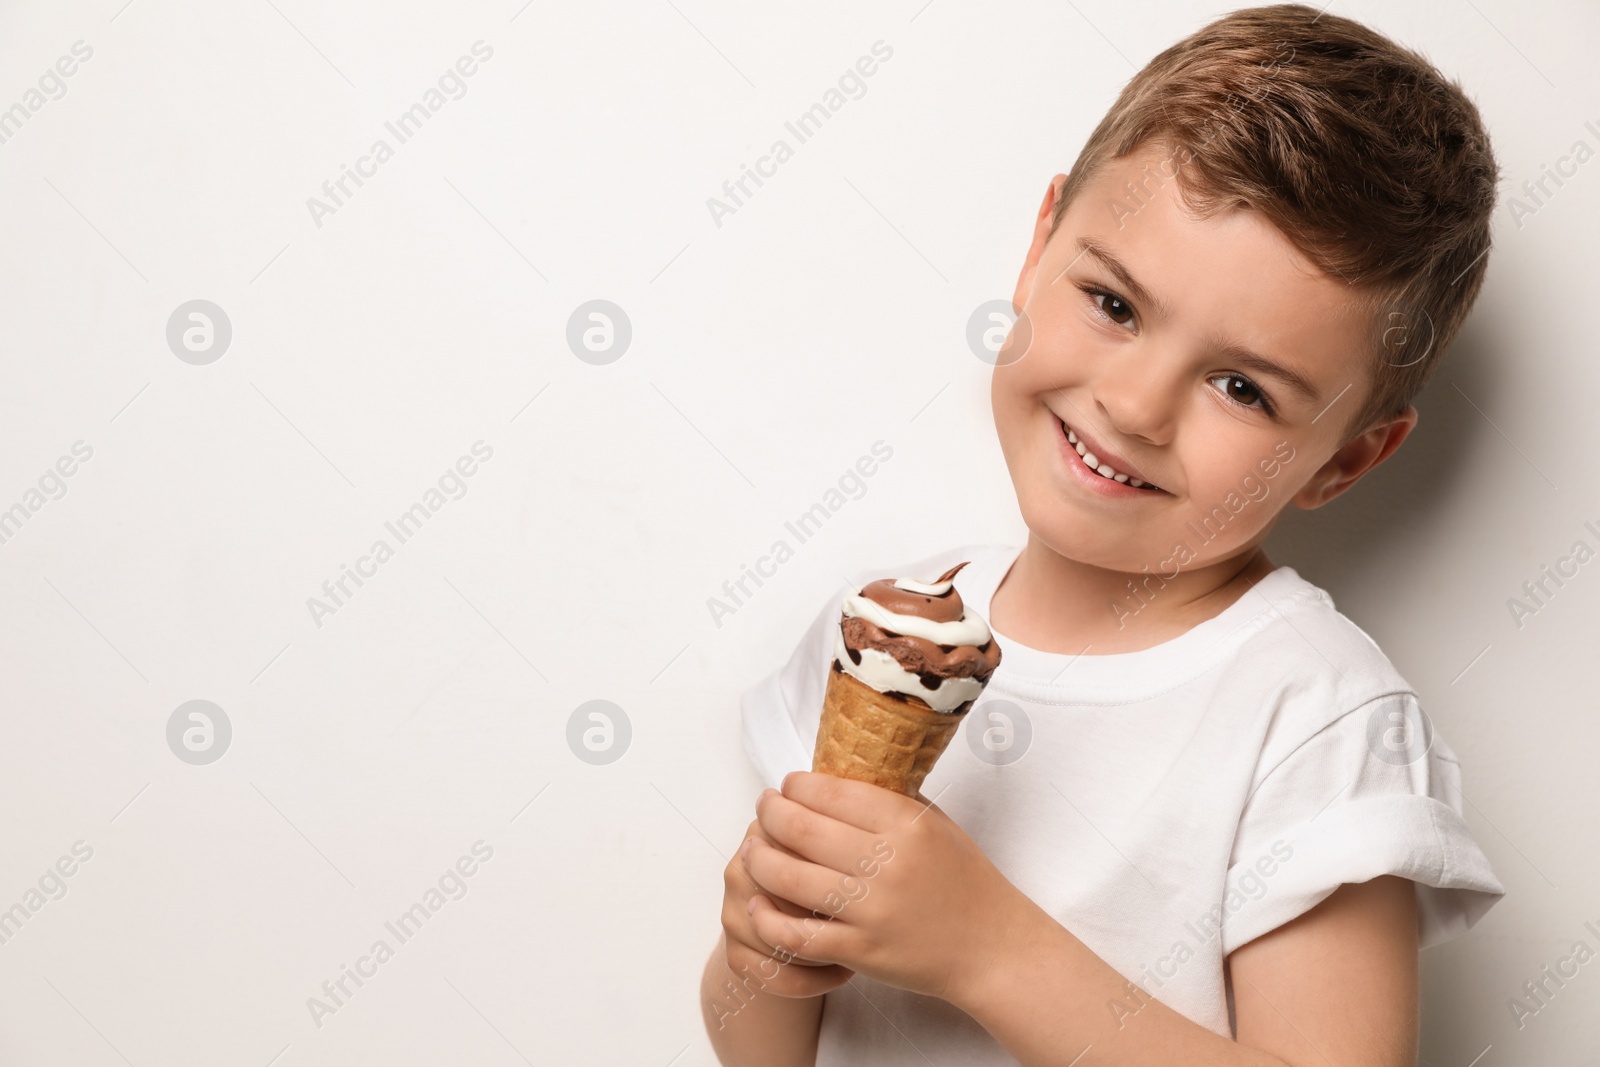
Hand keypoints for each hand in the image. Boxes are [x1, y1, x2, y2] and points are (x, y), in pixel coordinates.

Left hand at [745, 771, 1037, 1005]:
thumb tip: (835, 777)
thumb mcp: (936, 826)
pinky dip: (770, 918)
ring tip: (753, 849)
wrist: (992, 947)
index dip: (797, 785)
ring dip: (760, 859)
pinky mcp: (862, 951)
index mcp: (907, 824)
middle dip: (769, 813)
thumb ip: (890, 801)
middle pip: (801, 828)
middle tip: (763, 808)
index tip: (787, 785)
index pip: (832, 793)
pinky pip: (798, 935)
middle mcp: (888, 863)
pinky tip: (760, 905)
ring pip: (789, 878)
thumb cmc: (964, 881)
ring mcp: (872, 910)